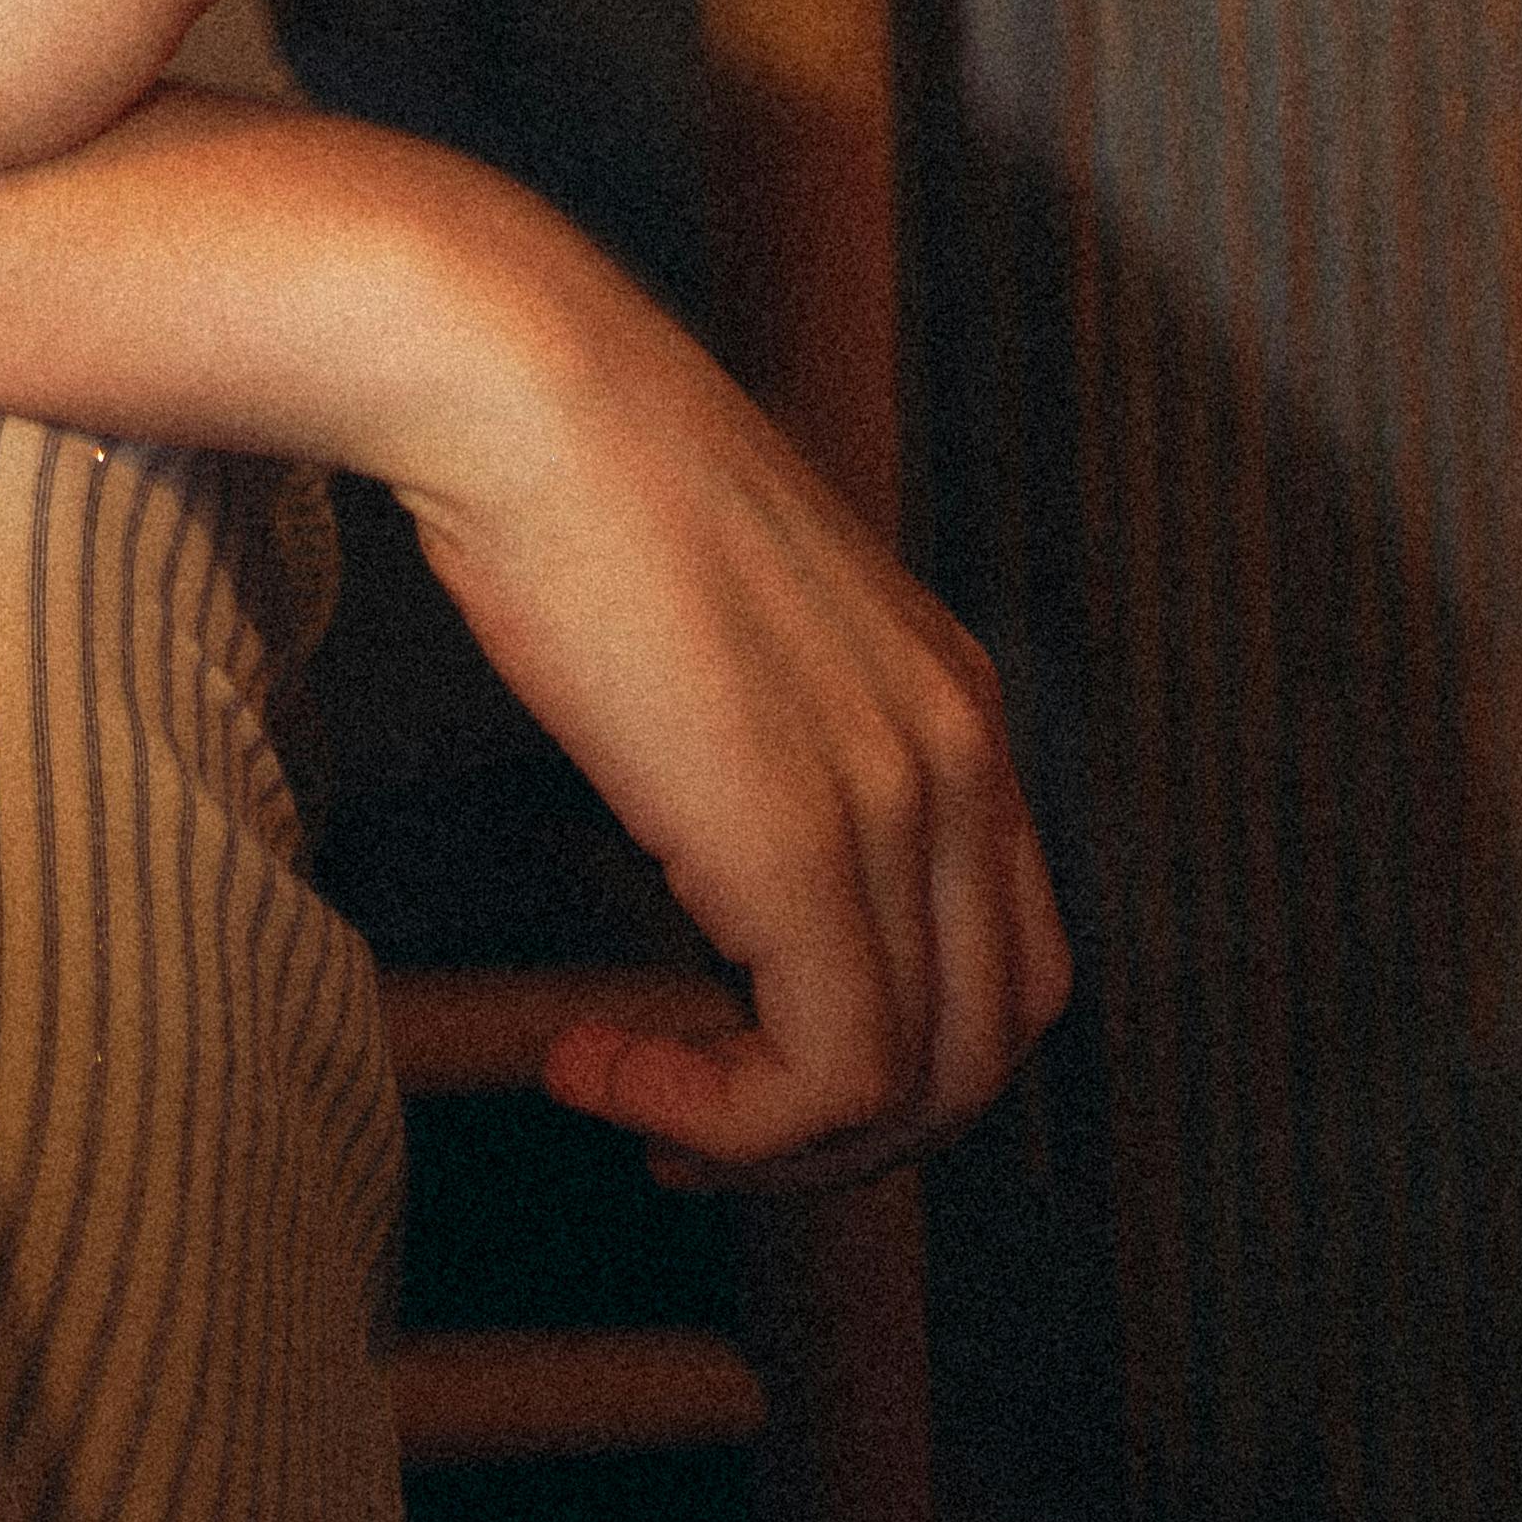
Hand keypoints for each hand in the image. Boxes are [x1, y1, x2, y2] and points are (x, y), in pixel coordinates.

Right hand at [386, 199, 1070, 1190]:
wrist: (515, 379)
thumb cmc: (576, 479)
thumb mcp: (729, 624)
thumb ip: (775, 734)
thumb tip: (722, 855)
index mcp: (953, 699)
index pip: (1006, 962)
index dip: (888, 1057)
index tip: (735, 1059)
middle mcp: (960, 751)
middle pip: (985, 1048)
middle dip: (841, 1131)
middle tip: (692, 1120)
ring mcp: (896, 798)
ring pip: (916, 1086)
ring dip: (771, 1142)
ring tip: (634, 1099)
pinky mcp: (800, 844)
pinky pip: (822, 1078)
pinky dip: (719, 1118)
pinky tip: (596, 1065)